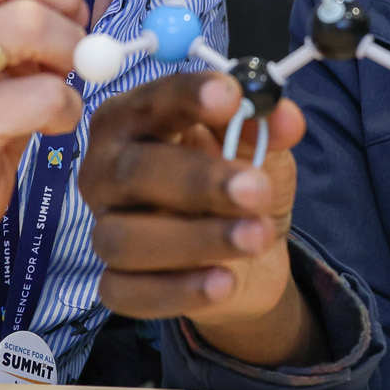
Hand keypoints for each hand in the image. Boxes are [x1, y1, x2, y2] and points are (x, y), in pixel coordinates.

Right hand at [79, 72, 323, 366]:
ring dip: (196, 239)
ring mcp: (105, 229)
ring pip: (124, 238)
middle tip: (254, 189)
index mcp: (134, 122)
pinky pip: (127, 292)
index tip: (230, 97)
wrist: (249, 256)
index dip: (186, 97)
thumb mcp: (262, 149)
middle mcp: (107, 171)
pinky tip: (224, 282)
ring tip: (256, 237)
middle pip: (131, 172)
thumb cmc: (238, 184)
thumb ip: (266, 128)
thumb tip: (284, 116)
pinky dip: (178, 290)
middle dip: (197, 180)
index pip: (150, 101)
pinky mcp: (116, 284)